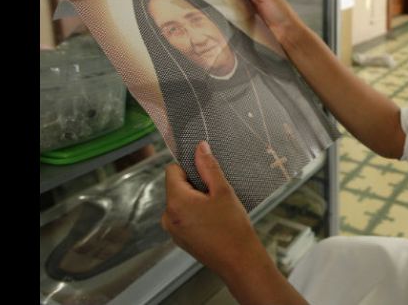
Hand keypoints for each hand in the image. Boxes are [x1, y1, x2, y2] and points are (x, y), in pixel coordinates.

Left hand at [162, 141, 308, 303]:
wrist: (239, 261)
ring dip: (196, 199)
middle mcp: (168, 216)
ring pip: (180, 201)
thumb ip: (208, 167)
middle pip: (176, 186)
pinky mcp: (179, 239)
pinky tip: (214, 220)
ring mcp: (172, 230)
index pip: (172, 170)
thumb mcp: (223, 191)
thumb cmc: (233, 227)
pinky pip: (183, 216)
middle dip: (195, 185)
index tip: (208, 175)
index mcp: (176, 202)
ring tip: (217, 209)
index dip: (190, 168)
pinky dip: (195, 213)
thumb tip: (199, 147)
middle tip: (217, 194)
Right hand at [230, 0, 303, 44]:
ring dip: (234, 7)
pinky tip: (230, 17)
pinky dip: (237, 16)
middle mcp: (259, 0)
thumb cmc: (281, 13)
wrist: (287, 32)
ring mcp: (257, 11)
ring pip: (241, 6)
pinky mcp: (255, 22)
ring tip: (221, 7)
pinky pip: (243, 16)